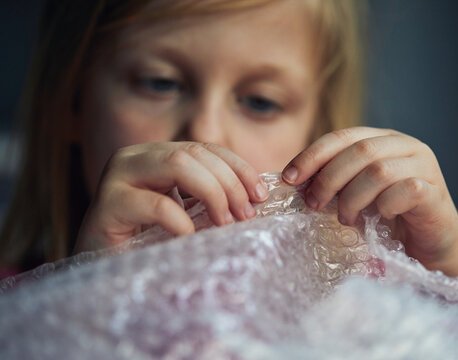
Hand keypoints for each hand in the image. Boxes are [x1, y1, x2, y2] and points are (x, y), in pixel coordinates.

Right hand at [74, 142, 268, 252]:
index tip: (260, 194)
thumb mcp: (184, 214)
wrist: (102, 273)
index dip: (238, 167)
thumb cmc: (147, 244)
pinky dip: (182, 221)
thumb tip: (255, 196)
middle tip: (246, 214)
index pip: (205, 148)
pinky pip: (156, 204)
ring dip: (212, 193)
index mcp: (154, 156)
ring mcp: (116, 178)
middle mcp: (134, 158)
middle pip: (193, 153)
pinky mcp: (106, 207)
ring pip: (176, 164)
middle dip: (228, 182)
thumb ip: (208, 198)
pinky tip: (191, 237)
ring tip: (226, 222)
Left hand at [282, 127, 457, 280]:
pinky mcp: (435, 191)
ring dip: (353, 197)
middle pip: (359, 151)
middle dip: (329, 178)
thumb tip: (294, 180)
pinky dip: (384, 205)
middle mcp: (405, 145)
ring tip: (345, 217)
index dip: (312, 155)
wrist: (429, 243)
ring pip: (379, 171)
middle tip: (314, 203)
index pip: (342, 136)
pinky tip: (380, 217)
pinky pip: (405, 190)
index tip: (290, 178)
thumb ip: (333, 180)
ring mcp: (424, 165)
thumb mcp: (355, 192)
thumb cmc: (387, 217)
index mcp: (382, 138)